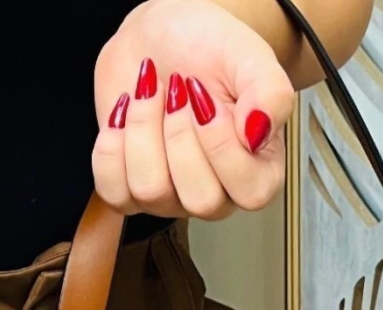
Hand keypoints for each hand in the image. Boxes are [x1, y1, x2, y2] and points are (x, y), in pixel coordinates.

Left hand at [93, 0, 294, 220]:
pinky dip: (110, 148)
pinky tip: (126, 115)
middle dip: (179, 135)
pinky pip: (113, 192)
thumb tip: (258, 133)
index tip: (206, 101)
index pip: (249, 193)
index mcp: (257, 173)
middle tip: (178, 95)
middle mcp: (218, 194)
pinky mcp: (129, 186)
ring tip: (151, 96)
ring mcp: (172, 196)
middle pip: (199, 200)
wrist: (160, 36)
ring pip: (151, 191)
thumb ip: (272, 94)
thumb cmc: (209, 50)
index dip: (221, 146)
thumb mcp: (251, 59)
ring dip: (143, 130)